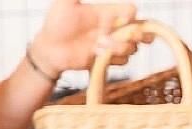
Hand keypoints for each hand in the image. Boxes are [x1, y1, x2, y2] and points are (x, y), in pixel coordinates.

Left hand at [30, 0, 148, 75]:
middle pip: (140, 31)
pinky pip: (124, 60)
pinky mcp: (109, 59)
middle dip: (141, 34)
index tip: (122, 20)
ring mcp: (112, 45)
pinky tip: (98, 54)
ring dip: (120, 47)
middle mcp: (113, 28)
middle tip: (131, 36)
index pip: (130, 11)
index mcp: (107, 13)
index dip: (130, 15)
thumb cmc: (56, 23)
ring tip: (100, 45)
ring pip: (133, 47)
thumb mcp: (65, 2)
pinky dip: (114, 58)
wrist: (50, 48)